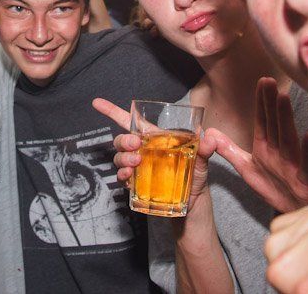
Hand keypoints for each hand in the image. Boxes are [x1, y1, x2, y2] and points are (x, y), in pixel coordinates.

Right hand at [91, 98, 218, 211]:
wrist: (193, 204)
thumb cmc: (195, 176)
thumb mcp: (202, 161)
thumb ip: (204, 149)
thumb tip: (209, 137)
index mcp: (155, 138)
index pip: (132, 121)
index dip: (112, 111)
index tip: (97, 103)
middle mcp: (143, 151)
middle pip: (123, 139)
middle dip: (124, 140)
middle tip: (136, 145)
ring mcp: (138, 168)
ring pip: (120, 157)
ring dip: (123, 157)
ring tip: (135, 162)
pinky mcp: (136, 185)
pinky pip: (123, 177)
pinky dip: (123, 175)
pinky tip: (129, 176)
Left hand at [212, 77, 307, 212]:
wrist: (294, 211)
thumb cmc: (275, 186)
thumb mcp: (246, 168)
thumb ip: (229, 150)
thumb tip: (210, 132)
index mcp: (266, 146)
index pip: (263, 120)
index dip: (262, 101)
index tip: (262, 81)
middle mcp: (280, 151)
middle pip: (275, 123)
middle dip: (272, 102)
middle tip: (270, 80)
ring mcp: (293, 164)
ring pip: (289, 138)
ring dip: (286, 118)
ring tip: (284, 98)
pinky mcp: (305, 180)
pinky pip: (307, 164)